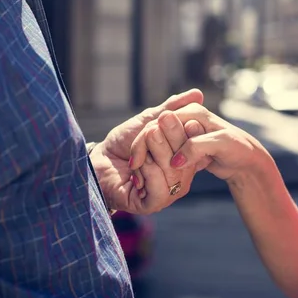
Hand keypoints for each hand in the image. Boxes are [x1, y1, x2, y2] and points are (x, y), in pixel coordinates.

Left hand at [90, 89, 202, 214]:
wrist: (99, 159)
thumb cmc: (123, 142)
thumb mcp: (149, 120)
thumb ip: (172, 108)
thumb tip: (198, 93)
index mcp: (185, 156)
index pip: (196, 140)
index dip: (180, 127)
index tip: (163, 119)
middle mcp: (182, 176)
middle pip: (185, 154)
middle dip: (160, 137)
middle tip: (147, 133)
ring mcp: (170, 191)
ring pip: (173, 171)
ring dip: (150, 153)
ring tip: (137, 154)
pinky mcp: (154, 204)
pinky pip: (161, 189)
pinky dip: (147, 173)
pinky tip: (136, 170)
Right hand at [130, 103, 275, 183]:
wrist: (249, 161)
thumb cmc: (238, 150)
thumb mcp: (220, 146)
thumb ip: (196, 148)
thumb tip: (175, 160)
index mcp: (193, 113)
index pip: (161, 123)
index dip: (147, 142)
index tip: (137, 165)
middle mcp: (186, 119)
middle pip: (155, 132)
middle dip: (142, 151)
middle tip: (134, 173)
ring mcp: (184, 131)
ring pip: (157, 143)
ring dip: (147, 159)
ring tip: (139, 181)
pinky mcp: (185, 144)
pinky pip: (165, 152)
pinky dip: (156, 163)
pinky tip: (149, 178)